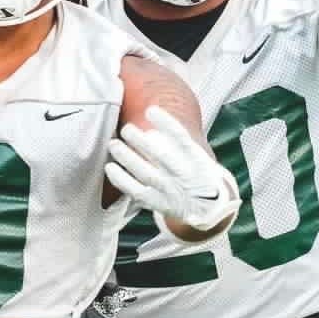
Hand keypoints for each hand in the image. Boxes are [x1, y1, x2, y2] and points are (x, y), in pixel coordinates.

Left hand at [105, 106, 239, 231]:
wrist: (208, 207)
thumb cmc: (196, 172)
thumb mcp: (197, 153)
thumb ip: (177, 136)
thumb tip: (150, 112)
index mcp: (198, 161)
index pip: (182, 139)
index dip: (167, 123)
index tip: (150, 110)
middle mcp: (185, 177)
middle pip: (162, 157)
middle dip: (142, 142)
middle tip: (126, 128)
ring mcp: (172, 192)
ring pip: (147, 174)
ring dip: (128, 158)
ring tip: (113, 144)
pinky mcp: (160, 204)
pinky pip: (138, 193)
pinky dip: (122, 181)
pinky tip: (110, 168)